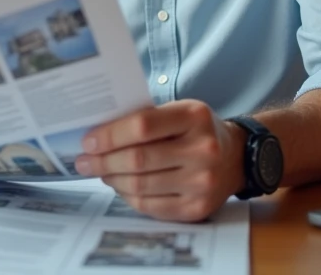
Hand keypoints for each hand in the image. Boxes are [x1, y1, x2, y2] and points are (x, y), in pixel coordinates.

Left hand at [75, 100, 245, 221]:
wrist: (236, 156)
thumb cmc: (197, 129)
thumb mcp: (180, 110)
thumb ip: (146, 118)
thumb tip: (98, 135)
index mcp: (194, 117)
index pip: (142, 126)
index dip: (110, 135)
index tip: (88, 141)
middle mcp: (203, 150)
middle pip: (138, 159)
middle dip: (103, 161)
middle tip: (83, 161)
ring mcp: (202, 183)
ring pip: (141, 186)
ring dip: (112, 180)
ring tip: (100, 172)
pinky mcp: (197, 208)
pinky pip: (150, 206)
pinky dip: (128, 196)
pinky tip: (120, 186)